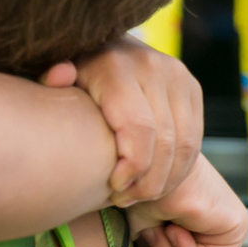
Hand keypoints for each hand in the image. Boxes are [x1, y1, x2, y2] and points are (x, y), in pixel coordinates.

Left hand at [73, 35, 202, 204]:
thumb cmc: (72, 76)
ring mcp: (177, 76)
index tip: (112, 187)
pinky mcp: (192, 87)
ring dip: (165, 179)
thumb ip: (53, 79)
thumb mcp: (57, 78)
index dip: (132, 168)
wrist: (102, 47)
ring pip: (185, 145)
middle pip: (165, 143)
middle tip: (124, 199)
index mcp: (117, 67)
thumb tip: (59, 75)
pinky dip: (179, 168)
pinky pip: (195, 139)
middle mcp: (153, 67)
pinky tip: (156, 182)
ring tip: (138, 196)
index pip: (139, 129)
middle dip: (147, 181)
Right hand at [126, 154, 247, 246]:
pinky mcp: (236, 225)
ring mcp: (232, 227)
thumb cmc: (136, 184)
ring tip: (160, 227)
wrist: (142, 159)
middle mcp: (220, 227)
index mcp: (199, 225)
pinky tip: (174, 228)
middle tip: (150, 232)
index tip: (144, 236)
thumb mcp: (138, 225)